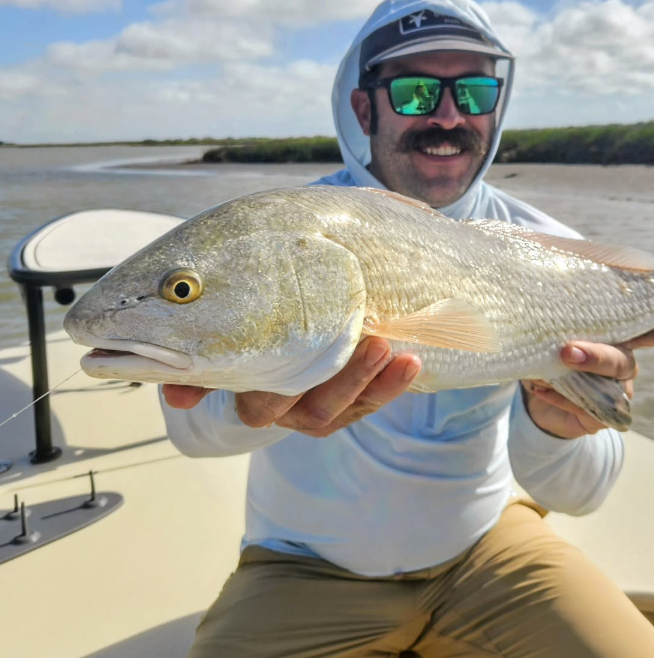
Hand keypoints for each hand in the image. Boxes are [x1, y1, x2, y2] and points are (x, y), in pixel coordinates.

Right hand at [162, 336, 420, 436]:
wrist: (286, 309)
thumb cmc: (248, 312)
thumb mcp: (224, 326)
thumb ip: (204, 353)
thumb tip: (178, 396)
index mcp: (248, 388)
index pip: (254, 400)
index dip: (265, 393)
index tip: (277, 370)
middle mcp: (282, 406)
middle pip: (307, 409)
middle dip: (341, 381)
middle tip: (371, 343)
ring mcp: (316, 407)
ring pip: (342, 409)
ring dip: (371, 382)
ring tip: (394, 349)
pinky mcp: (348, 403)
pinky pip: (371, 402)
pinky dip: (392, 384)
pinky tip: (410, 361)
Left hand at [522, 312, 653, 438]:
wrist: (531, 390)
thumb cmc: (546, 344)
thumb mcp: (552, 321)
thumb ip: (563, 309)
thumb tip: (556, 293)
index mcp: (621, 333)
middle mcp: (625, 362)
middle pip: (622, 361)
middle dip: (597, 357)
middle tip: (567, 352)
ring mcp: (617, 392)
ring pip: (597, 388)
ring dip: (565, 378)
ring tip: (538, 371)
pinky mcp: (603, 417)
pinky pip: (582, 408)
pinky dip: (555, 397)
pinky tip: (540, 388)